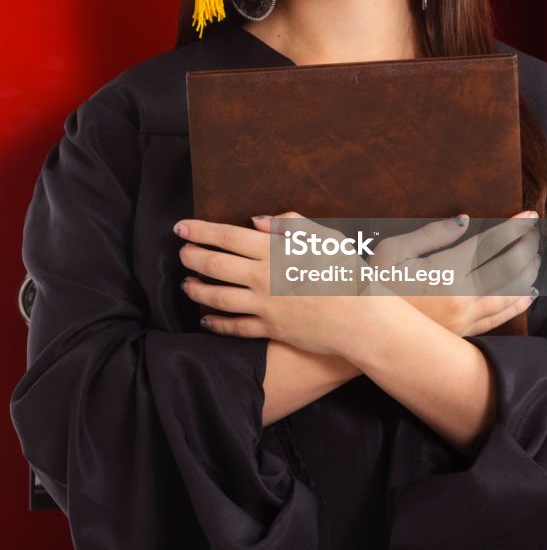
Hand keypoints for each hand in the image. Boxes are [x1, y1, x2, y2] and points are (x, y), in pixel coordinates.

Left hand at [176, 214, 366, 355]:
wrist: (362, 318)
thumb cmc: (348, 272)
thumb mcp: (325, 237)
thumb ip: (291, 224)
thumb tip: (257, 220)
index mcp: (275, 251)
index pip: (227, 236)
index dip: (201, 231)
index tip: (181, 227)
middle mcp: (263, 277)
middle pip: (215, 265)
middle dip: (192, 257)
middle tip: (181, 252)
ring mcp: (265, 305)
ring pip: (218, 297)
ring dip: (197, 289)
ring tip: (186, 284)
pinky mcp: (271, 329)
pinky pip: (236, 327)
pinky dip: (217, 323)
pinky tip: (206, 318)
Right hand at [368, 211, 539, 337]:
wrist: (367, 330)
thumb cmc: (375, 284)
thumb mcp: (393, 250)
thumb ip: (431, 234)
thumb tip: (464, 220)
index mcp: (446, 271)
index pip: (491, 244)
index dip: (514, 229)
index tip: (531, 216)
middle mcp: (462, 297)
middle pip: (508, 269)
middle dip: (527, 247)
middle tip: (536, 233)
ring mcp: (465, 318)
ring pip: (510, 294)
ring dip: (527, 272)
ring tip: (536, 256)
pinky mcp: (463, 332)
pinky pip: (500, 318)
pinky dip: (518, 303)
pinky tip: (529, 293)